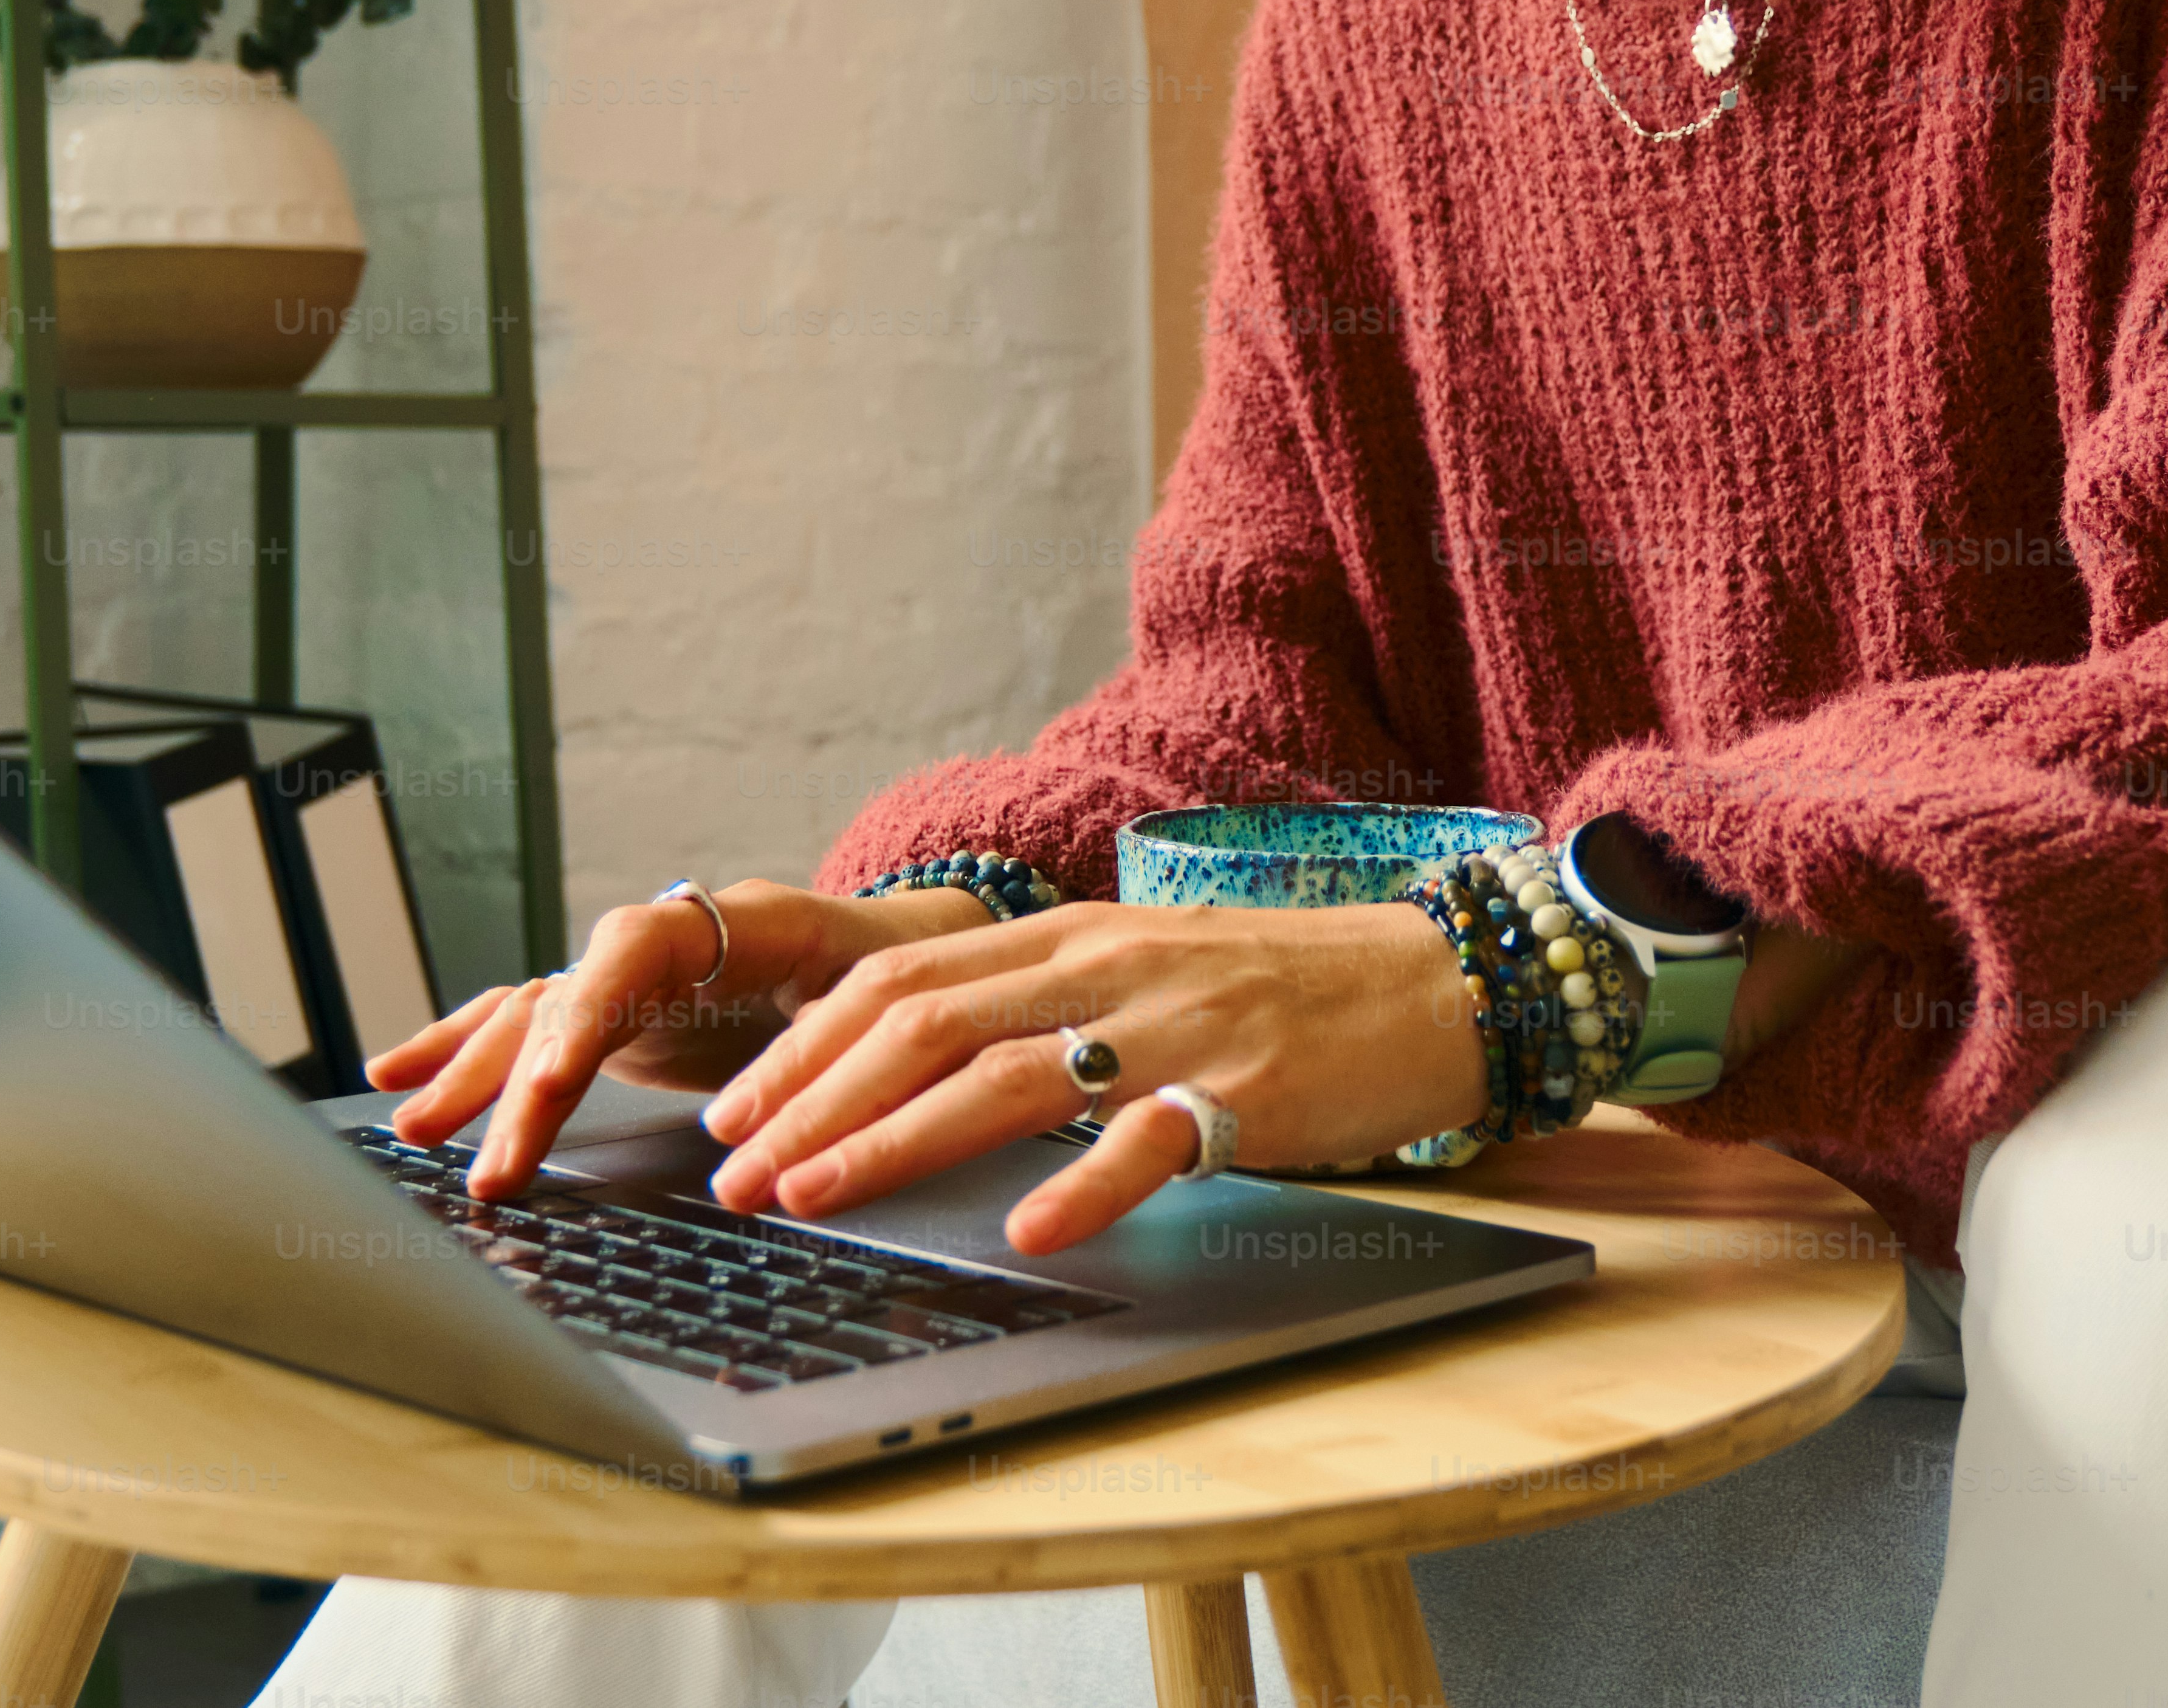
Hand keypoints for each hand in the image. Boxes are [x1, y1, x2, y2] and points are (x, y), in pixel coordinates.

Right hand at [370, 877, 988, 1202]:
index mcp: (736, 921)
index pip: (635, 947)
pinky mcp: (620, 1022)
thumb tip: (758, 1122)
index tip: (549, 1083)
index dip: (587, 1013)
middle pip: (569, 993)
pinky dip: (469, 1050)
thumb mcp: (887, 990)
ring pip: (535, 1014)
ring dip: (472, 1072)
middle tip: (476, 1158)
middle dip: (512, 1075)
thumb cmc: (907, 971)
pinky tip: (403, 1077)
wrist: (914, 953)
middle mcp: (667, 946)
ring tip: (411, 1123)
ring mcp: (635, 984)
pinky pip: (531, 1028)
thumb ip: (830, 1043)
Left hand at [696, 899, 1491, 1254]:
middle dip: (811, 1101)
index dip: (803, 1047)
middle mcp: (1107, 967)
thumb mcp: (1142, 974)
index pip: (900, 978)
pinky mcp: (1249, 1088)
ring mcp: (1176, 1027)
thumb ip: (1043, 1005)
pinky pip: (1155, 1139)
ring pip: (1008, 1073)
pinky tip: (1032, 1231)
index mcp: (1071, 936)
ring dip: (894, 1142)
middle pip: (923, 1021)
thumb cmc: (1283, 991)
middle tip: (734, 1174)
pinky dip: (1086, 1184)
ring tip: (813, 1198)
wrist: (1435, 979)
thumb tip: (920, 1070)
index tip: (733, 1114)